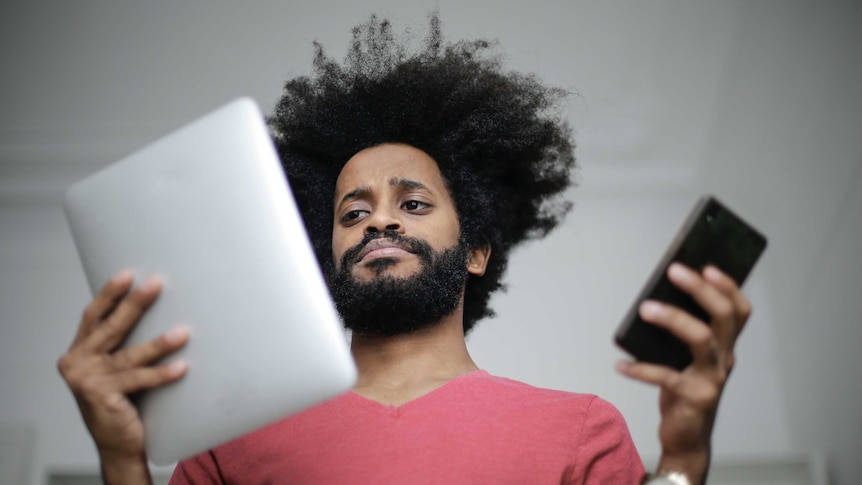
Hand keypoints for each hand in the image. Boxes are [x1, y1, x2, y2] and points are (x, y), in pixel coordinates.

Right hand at [57, 271, 188, 483]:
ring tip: (183, 332)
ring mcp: (87, 381)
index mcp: (78, 351)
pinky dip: (161, 374)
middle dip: (134, 304)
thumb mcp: (115, 367)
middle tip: (156, 284)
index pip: (94, 316)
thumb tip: (154, 306)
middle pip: (111, 327)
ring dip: (158, 343)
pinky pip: (138, 380)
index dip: (109, 294)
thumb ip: (122, 343)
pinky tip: (181, 367)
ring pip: (130, 355)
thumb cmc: (122, 399)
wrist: (118, 443)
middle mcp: (77, 363)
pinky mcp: (101, 397)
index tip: (127, 274)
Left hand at [616, 263, 750, 484]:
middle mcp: (724, 359)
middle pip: (723, 316)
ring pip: (700, 339)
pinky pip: (666, 376)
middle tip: (673, 271)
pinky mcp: (694, 397)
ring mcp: (712, 379)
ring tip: (644, 309)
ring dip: (672, 319)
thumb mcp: (685, 359)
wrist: (687, 438)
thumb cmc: (683, 390)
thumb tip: (652, 299)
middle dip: (699, 289)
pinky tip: (620, 364)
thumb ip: (679, 334)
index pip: (738, 310)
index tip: (708, 266)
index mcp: (725, 346)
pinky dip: (640, 368)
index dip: (728, 287)